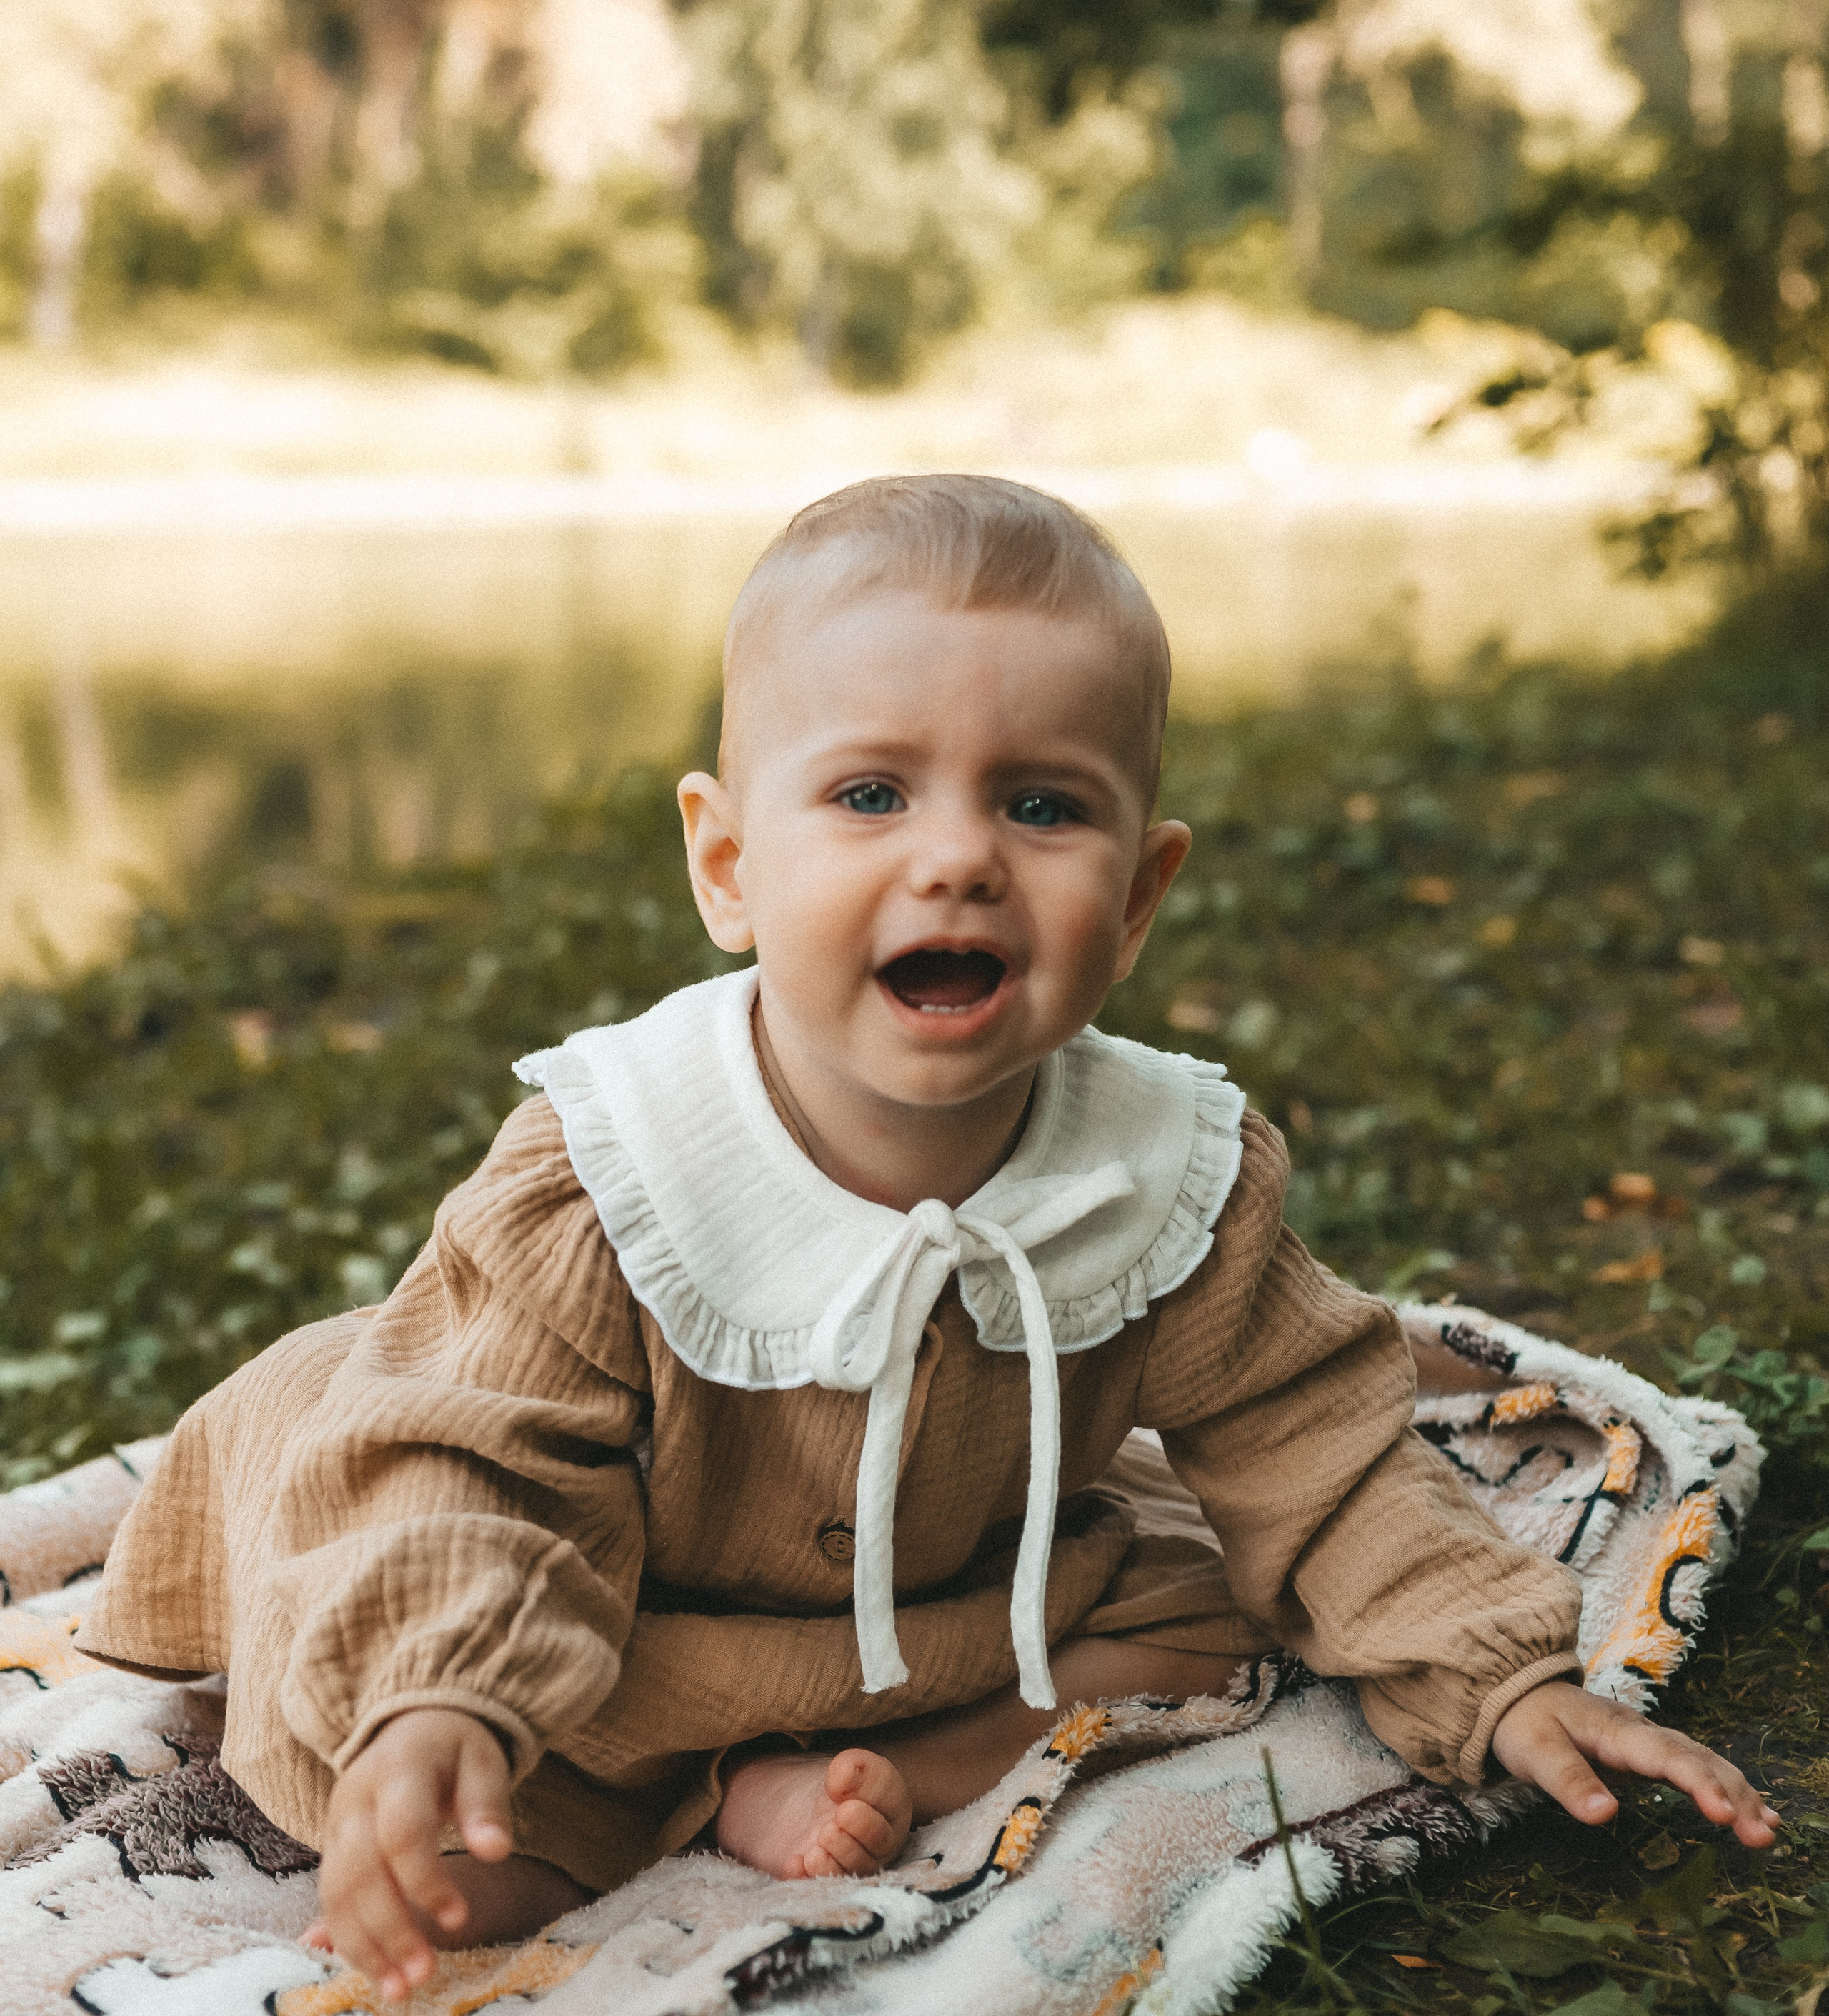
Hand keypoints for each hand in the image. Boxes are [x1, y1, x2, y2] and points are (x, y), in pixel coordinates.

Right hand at [303, 1708, 513, 2002]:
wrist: (410, 1724)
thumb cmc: (454, 1747)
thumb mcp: (482, 1759)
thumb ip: (487, 1803)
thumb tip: (496, 1851)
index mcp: (398, 1768)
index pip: (402, 1832)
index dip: (426, 1880)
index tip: (459, 1918)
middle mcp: (356, 1798)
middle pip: (361, 1872)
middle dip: (390, 1929)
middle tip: (424, 1975)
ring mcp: (336, 1825)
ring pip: (336, 1894)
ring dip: (364, 1947)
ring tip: (398, 1990)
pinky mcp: (330, 1850)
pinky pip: (330, 1901)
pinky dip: (348, 1940)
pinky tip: (373, 1971)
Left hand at [1491, 1679, 1778, 1847]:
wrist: (1514, 1691)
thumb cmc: (1525, 1723)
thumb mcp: (1533, 1752)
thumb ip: (1566, 1781)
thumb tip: (1603, 1815)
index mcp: (1616, 1730)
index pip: (1666, 1755)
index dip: (1698, 1783)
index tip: (1724, 1814)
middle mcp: (1641, 1732)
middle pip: (1697, 1759)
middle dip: (1733, 1794)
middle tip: (1759, 1836)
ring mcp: (1649, 1740)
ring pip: (1704, 1761)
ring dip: (1739, 1792)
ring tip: (1766, 1830)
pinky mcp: (1650, 1752)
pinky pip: (1697, 1766)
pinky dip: (1729, 1787)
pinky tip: (1756, 1810)